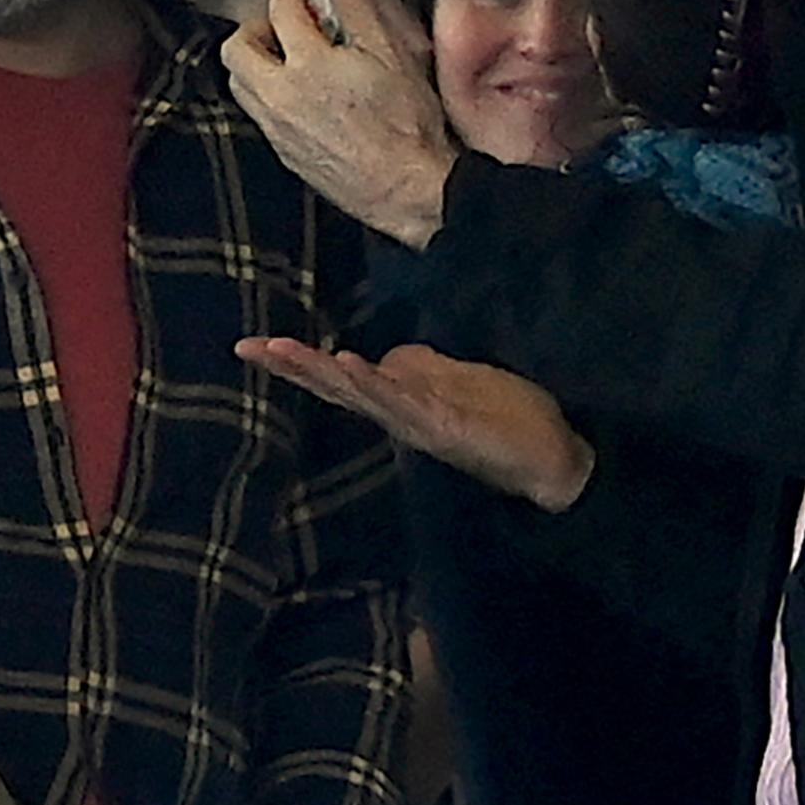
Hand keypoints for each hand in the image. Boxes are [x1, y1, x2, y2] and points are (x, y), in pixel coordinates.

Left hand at [220, 0, 459, 250]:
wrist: (406, 189)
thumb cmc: (406, 123)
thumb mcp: (389, 52)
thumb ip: (355, 2)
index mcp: (307, 63)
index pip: (280, 10)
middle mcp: (279, 96)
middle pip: (237, 49)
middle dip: (255, 29)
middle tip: (286, 27)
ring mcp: (277, 129)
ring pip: (241, 85)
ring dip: (256, 65)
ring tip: (292, 62)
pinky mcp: (284, 154)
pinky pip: (259, 115)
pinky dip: (269, 96)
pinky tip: (304, 98)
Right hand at [238, 337, 594, 511]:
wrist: (555, 460)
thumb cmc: (509, 421)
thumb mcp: (458, 382)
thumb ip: (420, 369)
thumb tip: (382, 356)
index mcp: (402, 404)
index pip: (341, 380)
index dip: (299, 363)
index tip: (254, 344)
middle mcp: (402, 418)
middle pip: (338, 388)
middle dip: (294, 367)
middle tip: (249, 346)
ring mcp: (421, 424)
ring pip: (363, 396)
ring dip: (324, 373)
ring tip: (285, 351)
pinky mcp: (448, 428)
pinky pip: (406, 404)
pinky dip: (378, 385)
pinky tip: (354, 365)